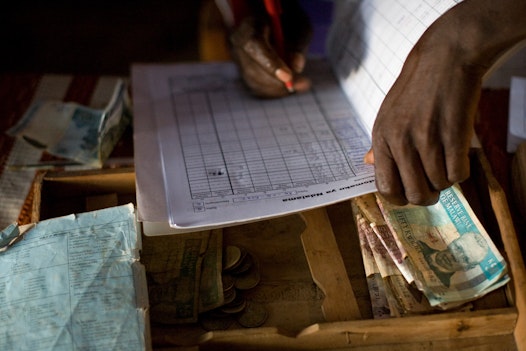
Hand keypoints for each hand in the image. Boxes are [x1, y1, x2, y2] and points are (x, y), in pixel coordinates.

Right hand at [229, 0, 312, 97]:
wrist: (275, 23)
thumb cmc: (288, 22)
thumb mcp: (300, 26)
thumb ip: (298, 45)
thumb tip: (297, 67)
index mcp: (250, 24)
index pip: (254, 46)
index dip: (270, 64)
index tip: (288, 77)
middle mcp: (238, 42)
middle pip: (252, 69)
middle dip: (277, 82)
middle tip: (301, 84)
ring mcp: (237, 59)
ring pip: (254, 81)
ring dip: (278, 88)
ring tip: (300, 84)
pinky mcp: (243, 71)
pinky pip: (256, 87)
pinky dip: (274, 91)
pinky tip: (289, 85)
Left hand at [365, 0, 525, 205]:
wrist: (444, 58)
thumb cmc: (416, 87)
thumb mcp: (388, 114)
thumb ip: (380, 143)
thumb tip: (368, 163)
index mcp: (382, 139)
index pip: (385, 188)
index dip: (399, 199)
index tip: (409, 193)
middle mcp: (400, 142)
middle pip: (415, 194)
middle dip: (427, 196)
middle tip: (433, 185)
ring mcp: (427, 139)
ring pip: (439, 185)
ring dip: (446, 181)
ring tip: (446, 162)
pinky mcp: (453, 135)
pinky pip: (458, 174)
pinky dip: (461, 171)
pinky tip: (458, 156)